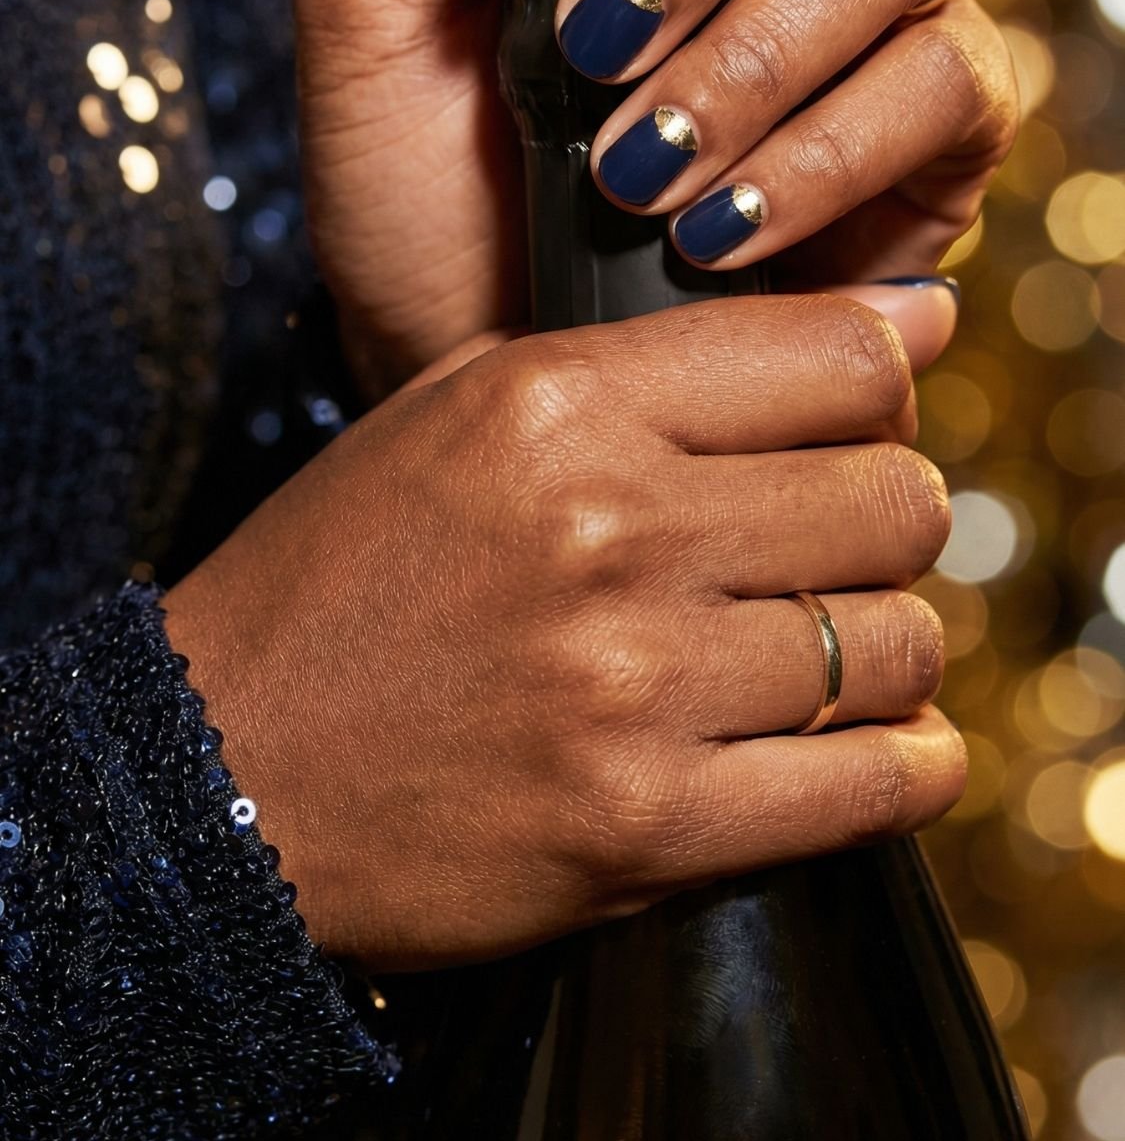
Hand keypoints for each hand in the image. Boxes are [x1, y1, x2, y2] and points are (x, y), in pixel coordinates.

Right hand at [162, 289, 965, 971]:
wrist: (220, 773)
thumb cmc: (350, 581)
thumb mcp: (469, 409)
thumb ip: (677, 356)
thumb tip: (918, 312)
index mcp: (557, 402)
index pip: (849, 359)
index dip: (882, 394)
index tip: (852, 431)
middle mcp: (607, 527)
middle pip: (899, 498)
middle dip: (887, 525)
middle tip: (827, 554)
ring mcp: (629, 683)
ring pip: (902, 643)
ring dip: (884, 652)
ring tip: (817, 658)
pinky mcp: (646, 827)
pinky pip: (880, 785)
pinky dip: (903, 767)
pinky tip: (861, 748)